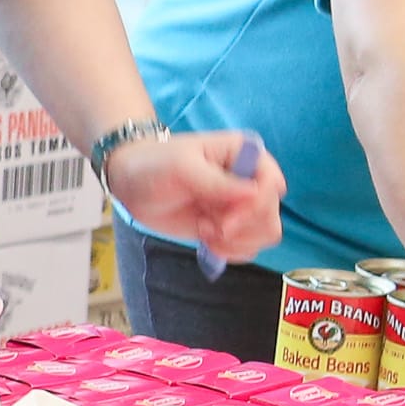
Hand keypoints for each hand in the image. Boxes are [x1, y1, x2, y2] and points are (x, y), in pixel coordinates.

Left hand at [103, 129, 285, 267]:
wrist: (132, 183)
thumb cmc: (155, 165)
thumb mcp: (182, 168)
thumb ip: (216, 182)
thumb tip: (254, 193)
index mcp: (245, 154)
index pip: (272, 185)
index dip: (255, 208)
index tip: (225, 222)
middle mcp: (251, 180)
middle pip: (271, 215)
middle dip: (242, 229)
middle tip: (209, 228)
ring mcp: (242, 206)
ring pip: (265, 234)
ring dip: (236, 242)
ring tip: (206, 232)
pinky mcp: (230, 227)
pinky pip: (249, 247)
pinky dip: (230, 251)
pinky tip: (206, 241)